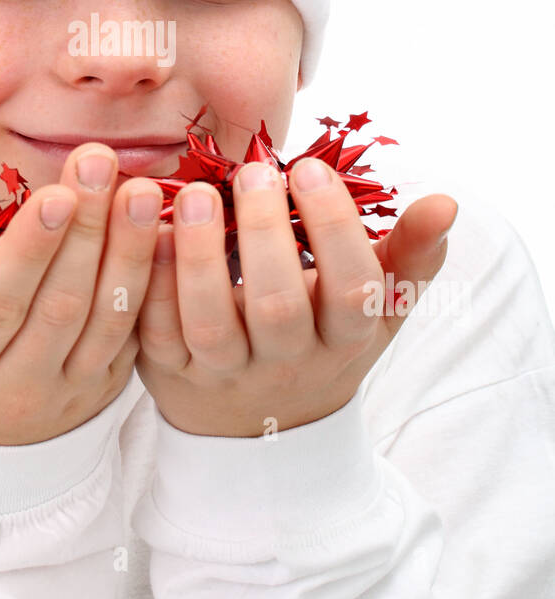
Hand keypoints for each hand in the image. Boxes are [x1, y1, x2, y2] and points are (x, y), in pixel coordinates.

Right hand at [0, 144, 163, 443]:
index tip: (55, 194)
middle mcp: (19, 387)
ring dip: (129, 250)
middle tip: (103, 161)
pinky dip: (153, 285)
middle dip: (87, 228)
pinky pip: (136, 336)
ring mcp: (69, 391)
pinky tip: (165, 233)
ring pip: (107, 318)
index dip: (29, 250)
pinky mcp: (107, 389)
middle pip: (61, 302)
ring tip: (142, 189)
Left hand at [135, 157, 458, 435]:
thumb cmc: (325, 338)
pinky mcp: (169, 371)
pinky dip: (152, 283)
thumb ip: (411, 254)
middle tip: (255, 171)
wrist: (262, 429)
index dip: (334, 230)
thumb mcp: (377, 308)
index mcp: (343, 338)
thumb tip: (446, 202)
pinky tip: (151, 232)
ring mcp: (224, 370)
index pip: (352, 291)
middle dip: (265, 234)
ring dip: (199, 257)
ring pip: (209, 323)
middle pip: (277, 308)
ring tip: (198, 195)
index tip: (310, 169)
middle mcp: (284, 361)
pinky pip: (154, 331)